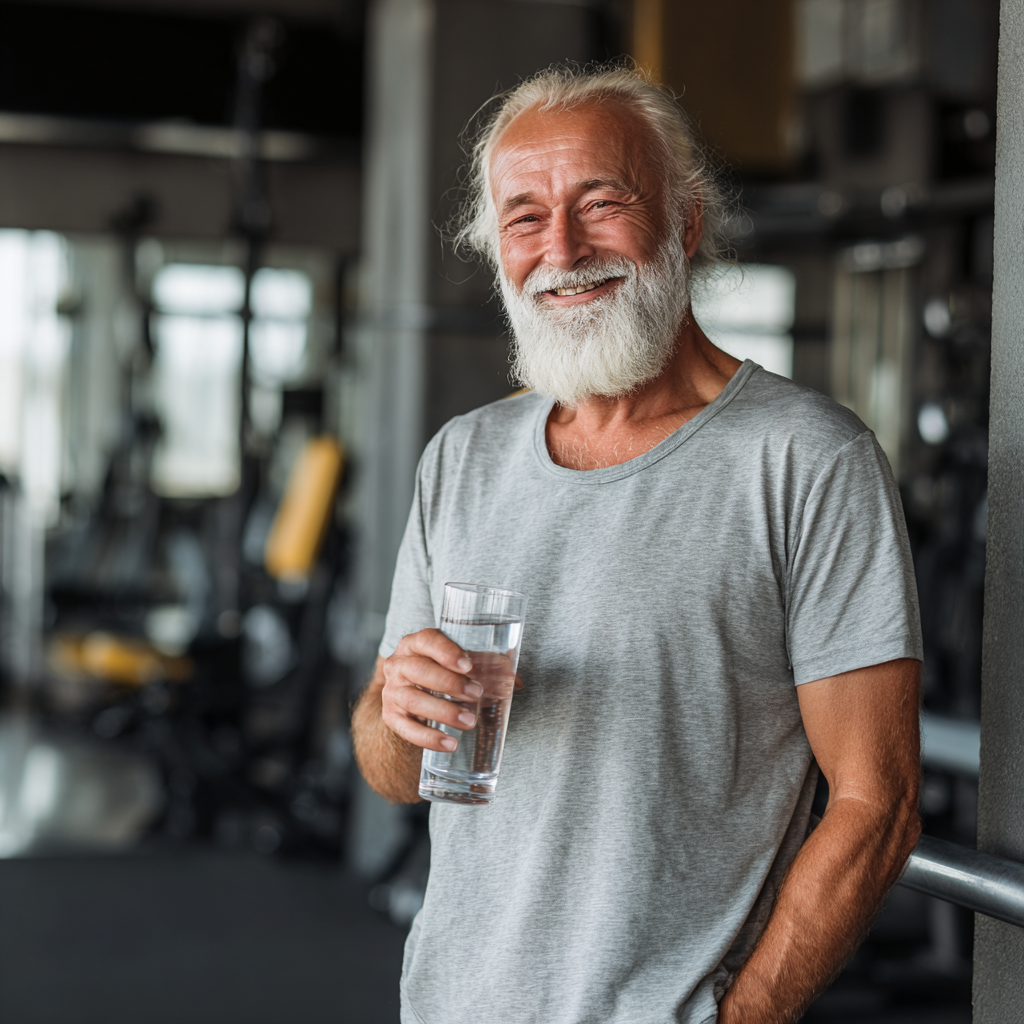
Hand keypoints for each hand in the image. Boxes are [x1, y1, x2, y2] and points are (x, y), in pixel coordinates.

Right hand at [380, 628, 485, 752]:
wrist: (410, 696)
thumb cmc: (440, 673)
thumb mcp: (459, 664)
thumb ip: (487, 667)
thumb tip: (516, 680)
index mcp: (415, 644)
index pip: (427, 640)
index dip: (447, 651)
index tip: (468, 665)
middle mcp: (398, 664)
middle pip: (420, 670)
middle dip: (450, 683)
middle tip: (476, 694)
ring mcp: (392, 691)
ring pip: (413, 699)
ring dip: (444, 712)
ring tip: (470, 721)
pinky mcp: (391, 716)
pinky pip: (406, 729)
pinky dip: (429, 738)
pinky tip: (450, 743)